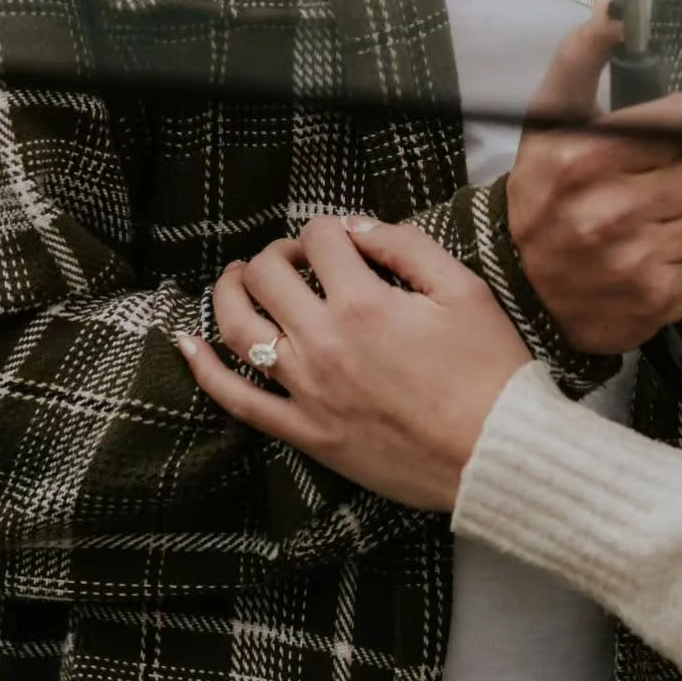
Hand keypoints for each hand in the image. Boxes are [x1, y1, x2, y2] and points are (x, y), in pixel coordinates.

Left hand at [179, 216, 531, 510]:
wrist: (494, 453)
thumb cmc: (488, 370)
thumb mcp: (463, 289)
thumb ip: (406, 246)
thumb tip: (357, 227)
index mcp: (364, 303)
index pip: (321, 239)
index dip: (329, 228)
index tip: (344, 241)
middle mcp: (324, 343)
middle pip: (269, 275)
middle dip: (278, 253)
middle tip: (296, 258)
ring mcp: (307, 391)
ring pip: (238, 329)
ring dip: (229, 292)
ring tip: (238, 278)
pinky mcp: (304, 432)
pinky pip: (238, 401)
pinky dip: (204, 370)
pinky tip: (187, 344)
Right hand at [507, 8, 681, 354]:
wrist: (521, 294)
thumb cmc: (541, 196)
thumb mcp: (546, 124)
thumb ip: (580, 62)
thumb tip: (614, 8)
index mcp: (584, 158)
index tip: (668, 128)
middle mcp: (612, 212)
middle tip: (658, 174)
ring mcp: (638, 260)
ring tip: (652, 213)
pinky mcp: (661, 297)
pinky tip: (648, 249)